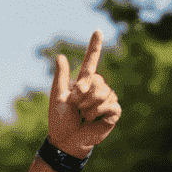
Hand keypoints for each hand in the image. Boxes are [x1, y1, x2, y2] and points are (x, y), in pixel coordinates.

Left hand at [48, 33, 120, 157]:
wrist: (66, 140)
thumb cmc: (60, 121)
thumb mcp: (57, 97)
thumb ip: (60, 78)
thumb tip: (60, 56)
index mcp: (83, 84)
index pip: (90, 62)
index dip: (94, 47)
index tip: (97, 31)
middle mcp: (97, 88)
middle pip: (96, 80)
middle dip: (82, 95)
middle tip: (77, 108)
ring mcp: (107, 99)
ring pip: (102, 93)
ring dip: (88, 106)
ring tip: (84, 116)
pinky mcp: (114, 111)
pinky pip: (110, 104)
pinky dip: (98, 113)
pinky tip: (93, 120)